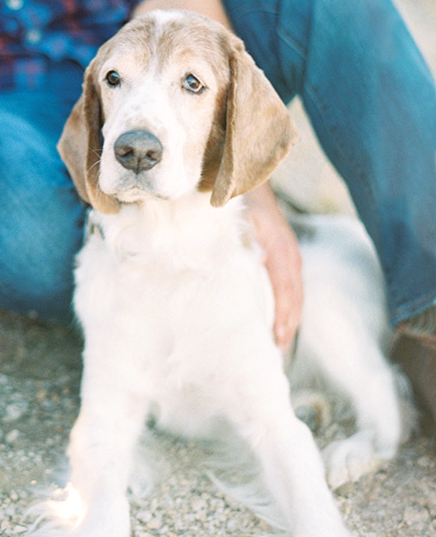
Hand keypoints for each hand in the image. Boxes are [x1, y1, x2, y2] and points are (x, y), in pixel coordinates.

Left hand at [245, 185, 303, 352]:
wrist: (252, 182)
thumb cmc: (242, 203)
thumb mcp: (240, 220)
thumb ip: (242, 243)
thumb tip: (242, 268)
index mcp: (279, 251)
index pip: (285, 290)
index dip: (282, 314)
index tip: (277, 337)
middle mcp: (290, 257)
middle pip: (294, 299)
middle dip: (287, 327)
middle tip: (276, 355)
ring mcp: (291, 258)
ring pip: (296, 297)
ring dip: (289, 322)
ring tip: (278, 348)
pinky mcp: (287, 260)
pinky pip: (292, 290)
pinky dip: (288, 310)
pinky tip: (279, 325)